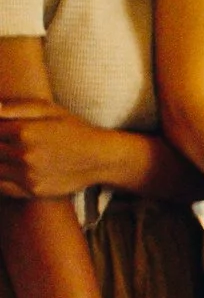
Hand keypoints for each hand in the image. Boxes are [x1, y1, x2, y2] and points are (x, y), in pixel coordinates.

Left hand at [0, 101, 119, 199]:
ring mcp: (27, 175)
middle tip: (6, 143)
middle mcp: (23, 154)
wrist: (100, 158)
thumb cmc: (75, 129)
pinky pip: (2, 187)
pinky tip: (9, 170)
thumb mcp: (49, 109)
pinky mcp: (33, 190)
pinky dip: (0, 179)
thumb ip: (17, 107)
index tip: (3, 131)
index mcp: (24, 131)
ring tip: (8, 156)